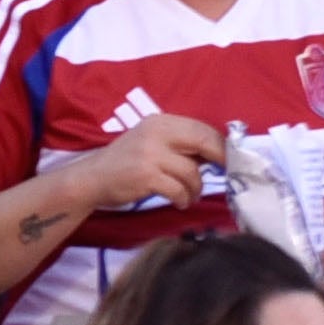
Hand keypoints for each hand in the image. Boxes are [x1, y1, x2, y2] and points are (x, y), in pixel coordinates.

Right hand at [86, 106, 234, 212]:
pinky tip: (178, 202)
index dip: (222, 146)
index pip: (202, 128)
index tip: (231, 161)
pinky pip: (179, 190)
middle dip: (219, 162)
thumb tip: (219, 155)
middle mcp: (155, 132)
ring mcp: (150, 154)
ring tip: (187, 195)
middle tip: (225, 176)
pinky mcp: (146, 175)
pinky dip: (183, 199)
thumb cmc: (126, 163)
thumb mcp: (151, 143)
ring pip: (193, 173)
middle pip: (203, 143)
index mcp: (160, 122)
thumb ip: (180, 144)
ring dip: (196, 189)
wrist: (92, 178)